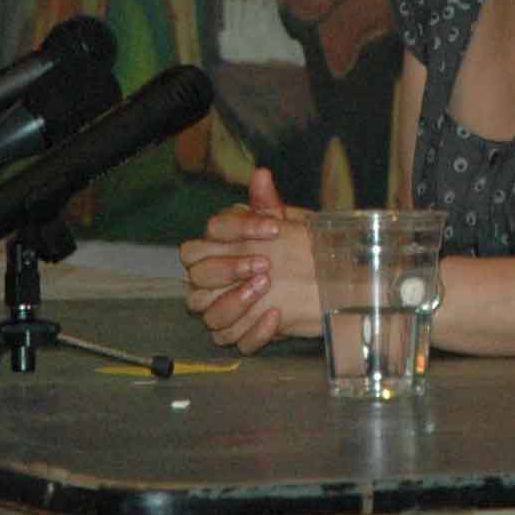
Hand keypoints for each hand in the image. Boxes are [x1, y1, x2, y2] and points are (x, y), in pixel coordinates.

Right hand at [178, 168, 316, 354]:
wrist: (317, 282)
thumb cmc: (292, 249)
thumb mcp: (285, 225)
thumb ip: (268, 203)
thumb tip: (261, 175)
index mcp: (216, 248)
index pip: (207, 236)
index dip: (237, 230)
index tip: (274, 228)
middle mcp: (210, 280)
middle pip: (197, 275)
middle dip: (229, 268)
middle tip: (265, 263)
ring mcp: (221, 308)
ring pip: (208, 313)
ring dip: (235, 301)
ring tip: (266, 286)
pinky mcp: (238, 333)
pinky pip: (233, 339)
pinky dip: (254, 331)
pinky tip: (276, 316)